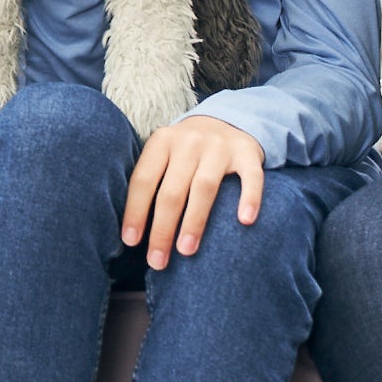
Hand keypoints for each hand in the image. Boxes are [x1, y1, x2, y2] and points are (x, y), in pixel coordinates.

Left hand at [121, 115, 265, 270]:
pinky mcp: (247, 153)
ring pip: (204, 186)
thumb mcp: (164, 153)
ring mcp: (219, 146)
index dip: (135, 211)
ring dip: (194, 221)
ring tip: (186, 251)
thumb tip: (130, 231)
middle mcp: (189, 141)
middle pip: (172, 189)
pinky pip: (251, 176)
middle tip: (157, 261)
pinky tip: (245, 220)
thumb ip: (150, 181)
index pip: (144, 179)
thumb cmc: (186, 151)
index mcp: (162, 141)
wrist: (227, 119)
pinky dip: (249, 198)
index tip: (130, 242)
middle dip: (162, 228)